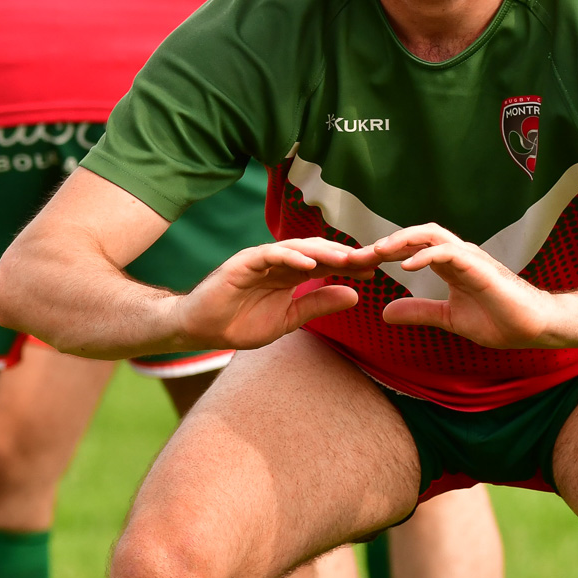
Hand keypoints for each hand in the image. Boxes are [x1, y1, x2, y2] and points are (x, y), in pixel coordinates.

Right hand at [179, 238, 380, 349]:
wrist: (201, 329)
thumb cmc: (240, 323)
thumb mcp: (288, 319)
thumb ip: (317, 305)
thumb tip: (355, 295)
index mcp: (293, 274)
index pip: (327, 265)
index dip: (351, 266)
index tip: (376, 270)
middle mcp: (281, 262)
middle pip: (318, 251)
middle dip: (344, 254)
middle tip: (370, 259)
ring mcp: (262, 259)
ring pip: (298, 248)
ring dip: (323, 252)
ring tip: (346, 259)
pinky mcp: (243, 263)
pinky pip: (269, 255)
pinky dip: (289, 257)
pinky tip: (309, 264)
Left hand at [370, 225, 564, 348]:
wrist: (535, 327)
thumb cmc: (500, 320)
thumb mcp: (448, 319)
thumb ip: (419, 312)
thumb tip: (385, 312)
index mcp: (449, 264)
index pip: (410, 249)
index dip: (383, 254)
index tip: (356, 265)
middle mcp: (457, 255)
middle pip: (416, 235)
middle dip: (385, 243)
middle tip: (356, 256)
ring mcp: (469, 258)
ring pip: (431, 234)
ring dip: (402, 241)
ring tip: (378, 252)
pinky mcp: (480, 268)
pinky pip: (450, 253)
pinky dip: (427, 255)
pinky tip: (407, 267)